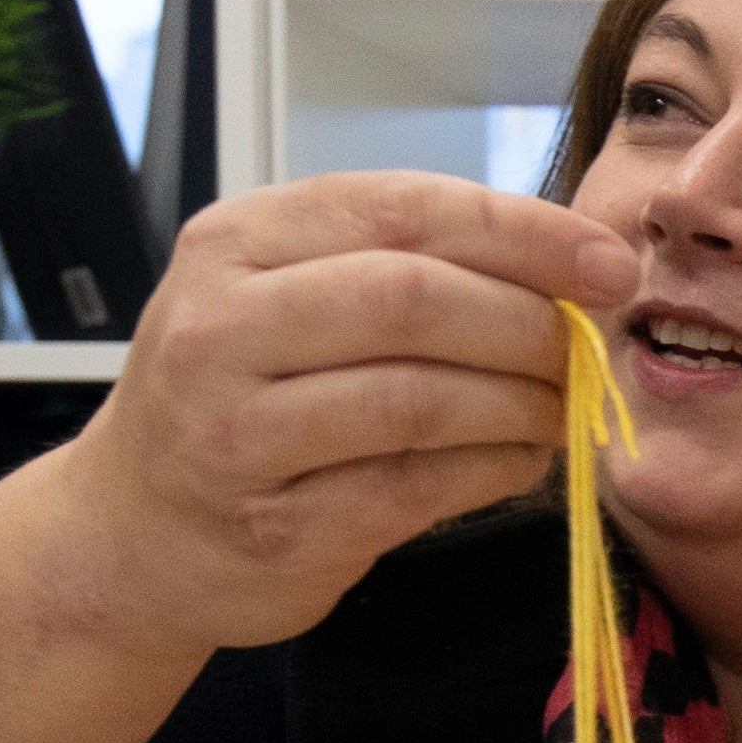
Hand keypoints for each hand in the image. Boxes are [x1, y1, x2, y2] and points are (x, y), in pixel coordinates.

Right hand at [45, 171, 637, 661]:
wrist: (132, 533)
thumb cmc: (243, 399)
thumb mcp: (292, 297)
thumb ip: (405, 265)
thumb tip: (576, 262)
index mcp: (238, 242)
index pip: (402, 209)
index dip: (524, 232)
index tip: (610, 263)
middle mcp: (220, 326)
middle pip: (413, 299)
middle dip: (527, 322)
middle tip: (586, 348)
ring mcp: (235, 432)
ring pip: (419, 399)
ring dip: (521, 403)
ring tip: (562, 408)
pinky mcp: (272, 526)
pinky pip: (416, 486)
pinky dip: (494, 470)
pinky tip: (524, 460)